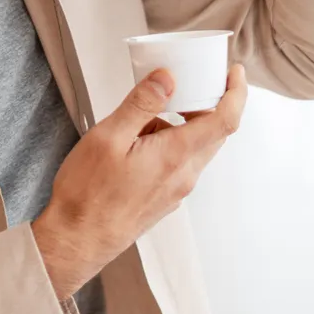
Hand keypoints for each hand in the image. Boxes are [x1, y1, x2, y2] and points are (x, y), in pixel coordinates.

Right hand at [31, 64, 247, 299]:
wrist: (77, 241)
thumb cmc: (88, 193)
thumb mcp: (108, 136)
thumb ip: (141, 104)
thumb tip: (168, 78)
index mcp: (176, 156)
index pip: (225, 120)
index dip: (237, 92)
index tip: (235, 72)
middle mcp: (184, 176)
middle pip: (213, 132)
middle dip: (204, 104)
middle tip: (181, 84)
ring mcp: (176, 191)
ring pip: (193, 147)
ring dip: (178, 125)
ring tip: (138, 121)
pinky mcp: (164, 198)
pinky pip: (178, 163)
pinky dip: (167, 143)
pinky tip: (134, 144)